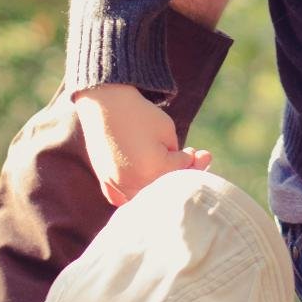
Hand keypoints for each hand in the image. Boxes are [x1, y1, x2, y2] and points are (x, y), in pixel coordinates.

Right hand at [74, 83, 210, 204]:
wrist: (105, 103)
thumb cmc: (140, 114)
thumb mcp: (168, 132)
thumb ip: (177, 158)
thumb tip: (179, 172)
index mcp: (153, 169)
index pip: (182, 171)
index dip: (192, 159)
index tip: (195, 150)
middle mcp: (134, 181)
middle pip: (165, 188)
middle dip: (182, 174)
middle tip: (193, 159)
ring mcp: (117, 184)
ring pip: (145, 198)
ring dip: (159, 188)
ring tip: (166, 169)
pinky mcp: (105, 180)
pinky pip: (122, 199)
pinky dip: (134, 196)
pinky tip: (143, 187)